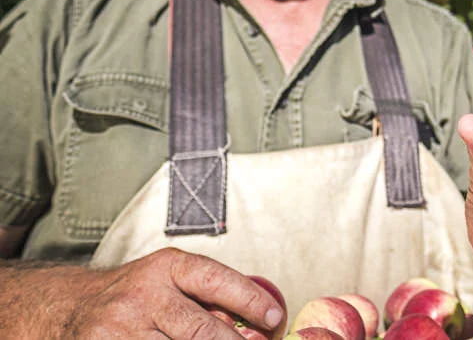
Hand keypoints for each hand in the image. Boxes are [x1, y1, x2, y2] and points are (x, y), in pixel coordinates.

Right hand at [65, 247, 284, 338]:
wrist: (70, 307)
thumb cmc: (135, 294)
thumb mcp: (170, 281)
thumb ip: (209, 297)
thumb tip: (254, 326)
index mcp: (166, 268)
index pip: (215, 280)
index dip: (249, 299)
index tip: (274, 317)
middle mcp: (143, 296)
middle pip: (200, 330)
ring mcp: (121, 330)